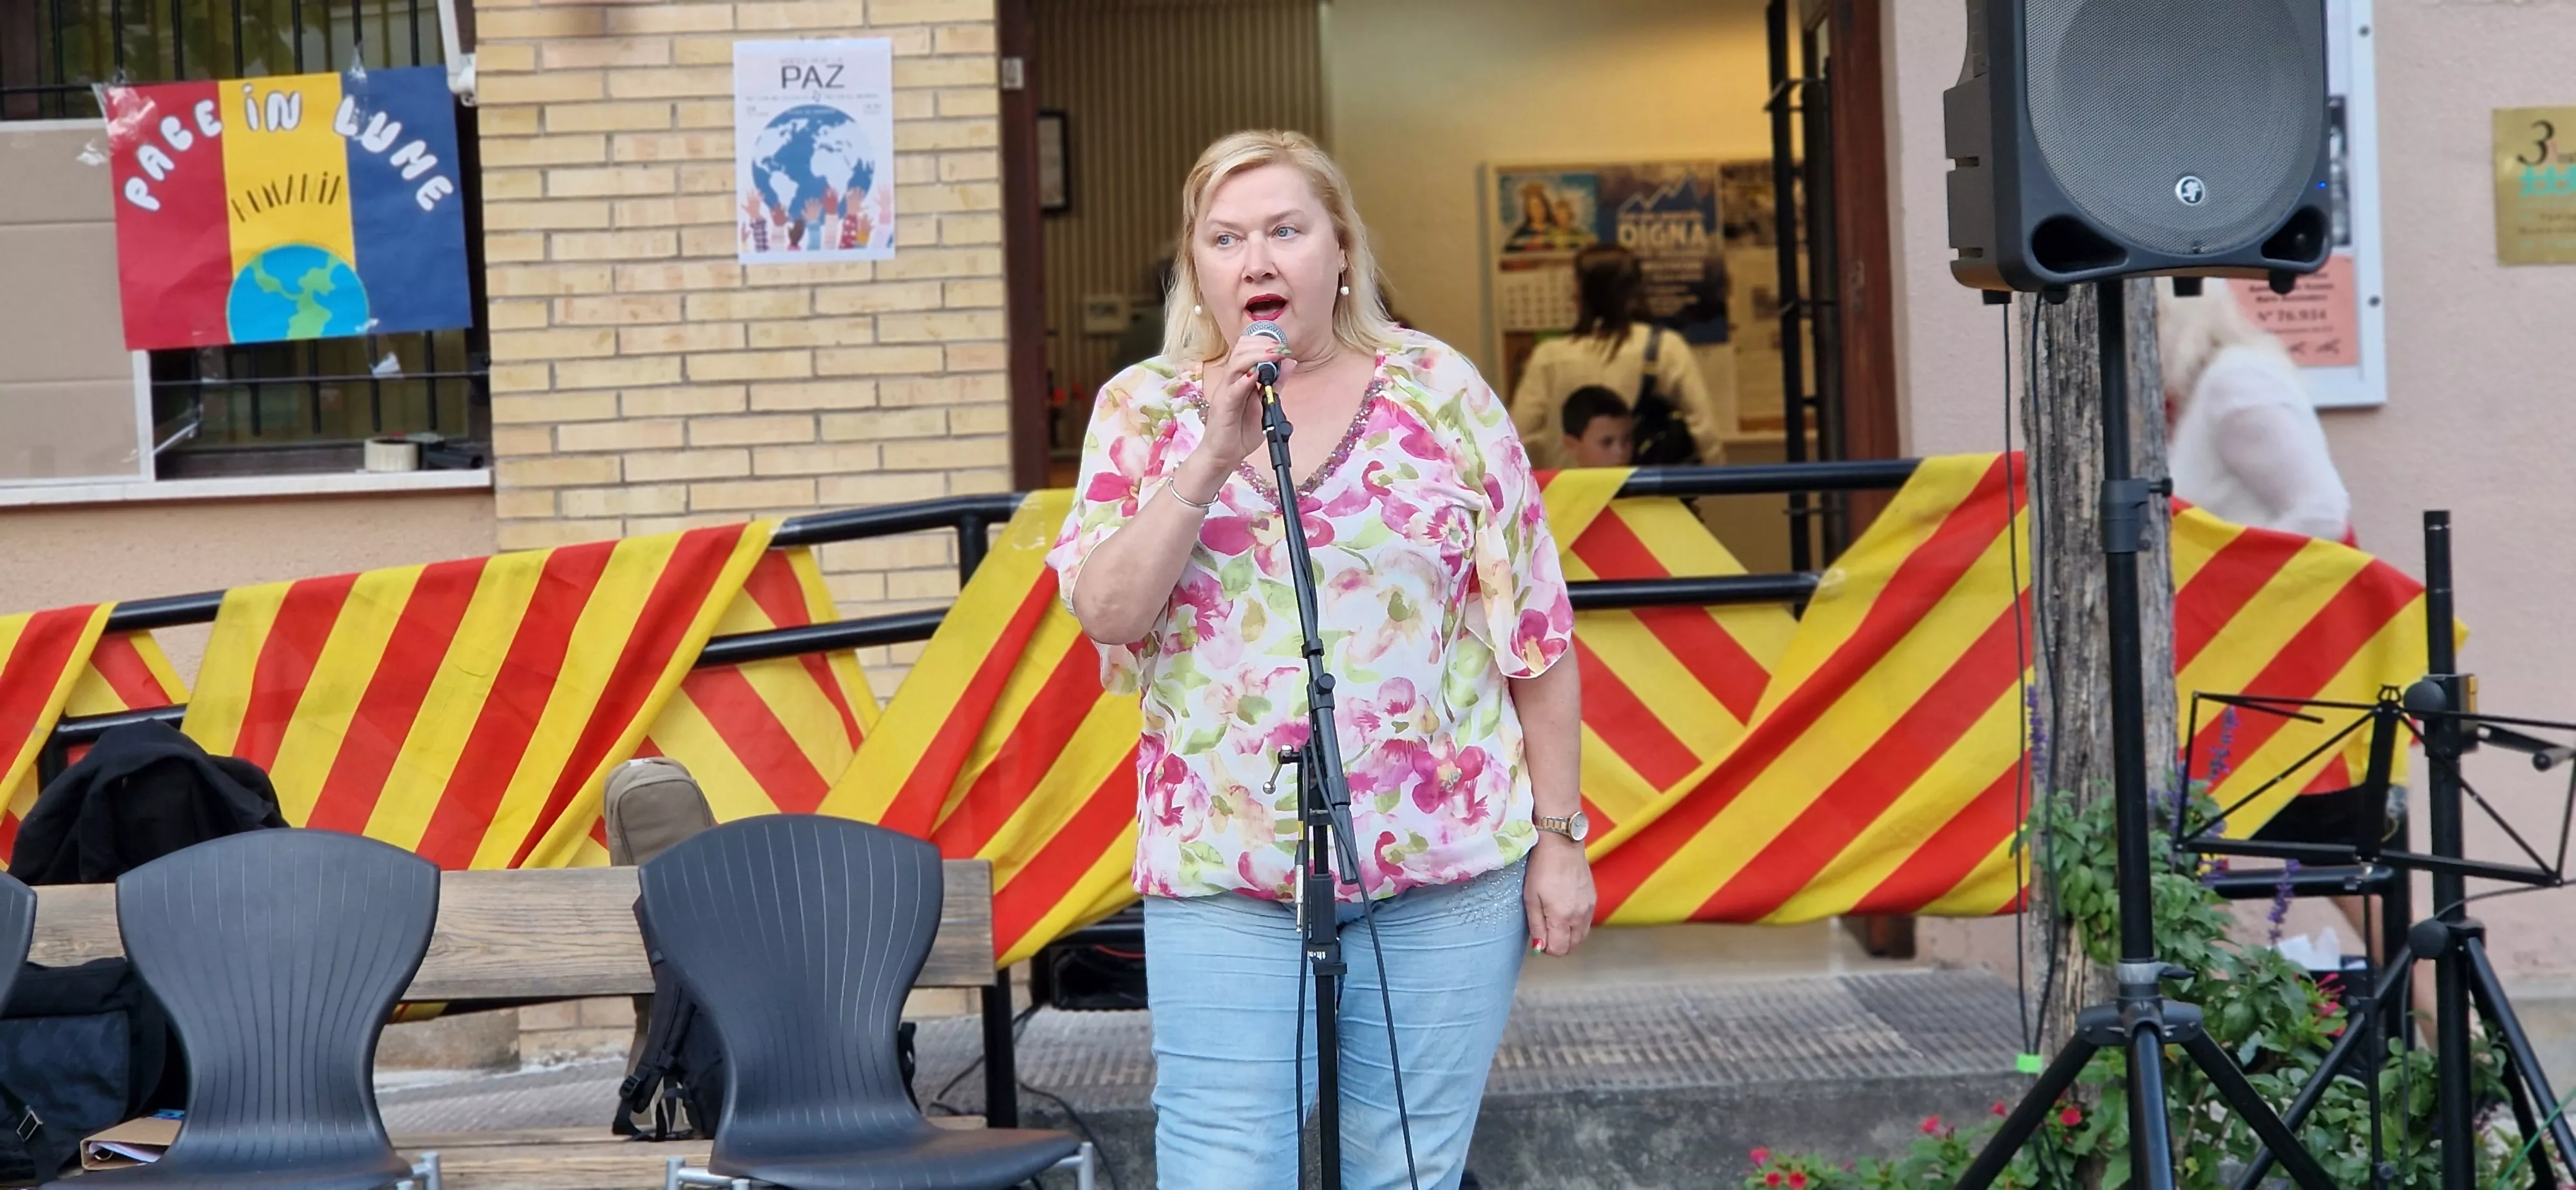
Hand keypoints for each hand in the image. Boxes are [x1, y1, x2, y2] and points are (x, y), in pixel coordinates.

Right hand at [1180, 333, 1294, 498]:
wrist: (1224, 455)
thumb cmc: (1241, 431)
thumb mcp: (1266, 404)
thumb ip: (1276, 383)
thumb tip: (1290, 361)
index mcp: (1240, 377)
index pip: (1248, 348)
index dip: (1265, 342)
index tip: (1284, 346)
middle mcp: (1231, 380)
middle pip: (1241, 349)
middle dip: (1262, 345)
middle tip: (1281, 349)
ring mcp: (1225, 391)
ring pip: (1236, 363)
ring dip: (1256, 356)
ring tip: (1274, 355)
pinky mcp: (1223, 406)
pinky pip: (1233, 388)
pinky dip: (1245, 379)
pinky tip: (1256, 374)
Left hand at [1524, 832, 1594, 956]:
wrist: (1562, 843)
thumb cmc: (1541, 868)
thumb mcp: (1530, 898)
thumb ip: (1536, 926)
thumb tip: (1539, 947)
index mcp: (1562, 917)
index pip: (1559, 950)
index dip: (1546, 948)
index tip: (1538, 937)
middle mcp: (1579, 916)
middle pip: (1572, 946)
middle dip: (1558, 944)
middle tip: (1545, 930)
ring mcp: (1589, 907)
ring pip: (1581, 936)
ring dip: (1568, 936)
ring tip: (1554, 920)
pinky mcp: (1593, 899)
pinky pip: (1586, 922)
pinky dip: (1576, 924)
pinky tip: (1565, 910)